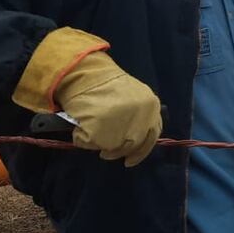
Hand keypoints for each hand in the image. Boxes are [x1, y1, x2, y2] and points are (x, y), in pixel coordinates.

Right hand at [13, 27, 161, 166]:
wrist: (83, 73)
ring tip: (93, 134)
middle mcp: (141, 117)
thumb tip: (136, 139)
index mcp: (151, 107)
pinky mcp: (98, 131)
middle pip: (133, 145)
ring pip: (113, 147)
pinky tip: (81, 129)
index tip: (130, 159)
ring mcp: (121, 126)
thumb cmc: (106, 85)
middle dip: (119, 151)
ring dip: (102, 145)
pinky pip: (91, 143)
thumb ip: (141, 115)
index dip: (140, 150)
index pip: (152, 136)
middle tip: (107, 153)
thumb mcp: (135, 97)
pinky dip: (84, 140)